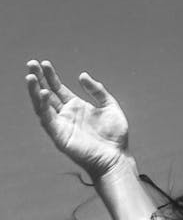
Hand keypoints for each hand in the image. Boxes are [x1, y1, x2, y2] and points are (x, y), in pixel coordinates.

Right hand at [26, 60, 128, 178]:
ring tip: (30, 77)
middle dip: (38, 80)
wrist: (116, 156)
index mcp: (77, 106)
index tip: (44, 63)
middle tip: (31, 64)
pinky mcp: (60, 135)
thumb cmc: (114, 134)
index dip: (51, 76)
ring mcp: (62, 125)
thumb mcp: (109, 105)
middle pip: (47, 94)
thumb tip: (81, 75)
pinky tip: (44, 93)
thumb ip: (97, 90)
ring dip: (35, 91)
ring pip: (42, 106)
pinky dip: (44, 107)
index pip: (59, 88)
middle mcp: (66, 114)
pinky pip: (48, 119)